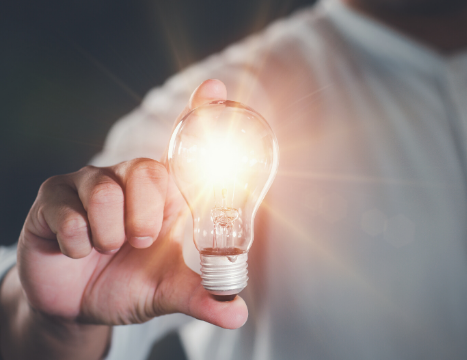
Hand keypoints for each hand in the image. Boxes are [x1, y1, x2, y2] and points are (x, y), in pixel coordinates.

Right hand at [1, 80, 246, 358]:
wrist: (76, 306)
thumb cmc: (127, 285)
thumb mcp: (166, 291)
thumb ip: (201, 295)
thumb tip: (238, 311)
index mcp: (164, 194)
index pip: (184, 147)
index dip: (201, 115)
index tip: (216, 90)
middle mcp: (129, 180)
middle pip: (146, 170)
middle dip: (146, 217)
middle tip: (139, 243)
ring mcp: (88, 186)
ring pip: (106, 190)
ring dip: (111, 233)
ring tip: (108, 249)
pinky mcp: (52, 200)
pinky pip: (68, 212)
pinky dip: (78, 243)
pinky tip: (77, 252)